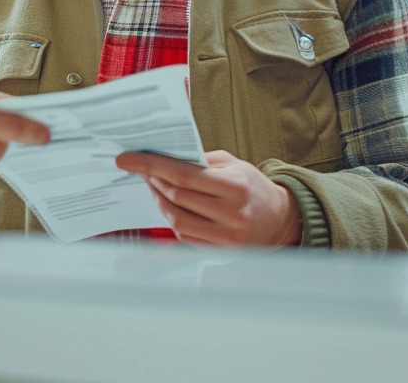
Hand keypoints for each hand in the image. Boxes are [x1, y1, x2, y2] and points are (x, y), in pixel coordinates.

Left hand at [116, 149, 300, 246]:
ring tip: (154, 187)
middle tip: (140, 170)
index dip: (151, 165)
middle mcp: (231, 214)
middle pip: (177, 196)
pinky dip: (172, 219)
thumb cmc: (252, 187)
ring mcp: (225, 237)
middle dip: (153, 181)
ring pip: (176, 219)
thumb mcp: (233, 164)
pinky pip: (184, 235)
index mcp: (235, 186)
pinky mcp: (220, 251)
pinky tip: (169, 206)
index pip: (183, 174)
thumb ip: (201, 160)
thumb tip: (165, 156)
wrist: (280, 220)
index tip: (127, 159)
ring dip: (159, 201)